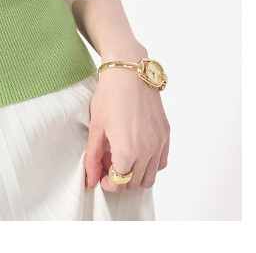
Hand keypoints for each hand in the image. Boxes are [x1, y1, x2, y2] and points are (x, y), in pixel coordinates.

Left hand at [83, 68, 169, 191]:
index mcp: (127, 150)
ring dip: (136, 175)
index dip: (107, 183)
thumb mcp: (96, 127)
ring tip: (122, 157)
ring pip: (150, 177)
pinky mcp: (165, 134)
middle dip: (119, 179)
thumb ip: (93, 157)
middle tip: (108, 163)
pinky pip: (161, 162)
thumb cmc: (110, 95)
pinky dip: (150, 165)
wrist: (129, 71)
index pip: (119, 183)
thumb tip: (90, 179)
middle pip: (134, 183)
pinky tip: (137, 151)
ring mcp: (159, 143)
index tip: (101, 175)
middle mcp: (147, 150)